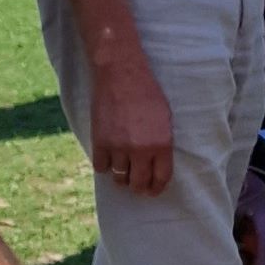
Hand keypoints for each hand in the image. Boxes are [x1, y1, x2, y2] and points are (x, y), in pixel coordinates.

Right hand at [90, 43, 173, 198]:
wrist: (121, 74)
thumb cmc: (147, 93)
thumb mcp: (164, 118)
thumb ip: (162, 143)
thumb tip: (157, 165)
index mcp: (162, 144)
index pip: (160, 178)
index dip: (156, 188)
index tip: (152, 190)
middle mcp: (141, 150)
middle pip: (138, 184)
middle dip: (138, 187)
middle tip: (136, 184)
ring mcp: (119, 147)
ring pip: (119, 178)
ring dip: (121, 176)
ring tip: (122, 169)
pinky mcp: (100, 142)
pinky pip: (100, 167)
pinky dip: (104, 165)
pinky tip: (107, 157)